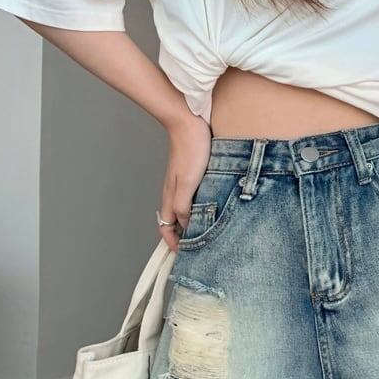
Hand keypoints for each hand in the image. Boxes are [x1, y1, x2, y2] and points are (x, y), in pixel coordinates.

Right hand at [159, 111, 211, 251]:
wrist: (190, 123)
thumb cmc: (190, 150)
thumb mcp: (188, 183)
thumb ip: (184, 206)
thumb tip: (184, 225)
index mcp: (171, 197)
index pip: (166, 227)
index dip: (173, 243)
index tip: (184, 254)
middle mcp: (175, 193)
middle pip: (175, 222)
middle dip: (183, 237)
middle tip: (198, 249)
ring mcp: (183, 185)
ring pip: (185, 211)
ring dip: (193, 224)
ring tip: (208, 234)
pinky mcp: (192, 177)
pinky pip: (194, 199)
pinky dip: (200, 209)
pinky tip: (212, 210)